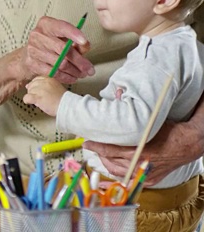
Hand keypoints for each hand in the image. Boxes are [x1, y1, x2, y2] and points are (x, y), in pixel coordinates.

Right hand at [20, 16, 92, 83]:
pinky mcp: (32, 63)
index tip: (84, 42)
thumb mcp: (62, 38)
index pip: (62, 27)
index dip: (74, 34)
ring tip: (82, 74)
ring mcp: (33, 49)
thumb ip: (75, 41)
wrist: (28, 55)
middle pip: (63, 49)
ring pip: (59, 63)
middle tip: (89, 69)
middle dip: (79, 61)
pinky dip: (65, 77)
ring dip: (74, 71)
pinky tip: (72, 78)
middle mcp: (38, 35)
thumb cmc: (48, 44)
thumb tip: (85, 46)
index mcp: (46, 24)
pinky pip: (53, 72)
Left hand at [23, 76, 65, 115]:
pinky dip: (27, 101)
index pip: (37, 79)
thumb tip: (28, 85)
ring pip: (29, 91)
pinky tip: (32, 103)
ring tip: (40, 101)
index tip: (38, 91)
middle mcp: (44, 83)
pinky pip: (27, 97)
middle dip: (33, 91)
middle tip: (39, 97)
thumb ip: (44, 85)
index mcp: (49, 79)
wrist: (67, 106)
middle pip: (32, 85)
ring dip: (32, 97)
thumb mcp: (55, 87)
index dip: (36, 86)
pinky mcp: (38, 97)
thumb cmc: (62, 99)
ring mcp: (41, 90)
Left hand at [83, 120, 203, 185]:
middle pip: (110, 160)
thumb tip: (116, 94)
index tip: (86, 142)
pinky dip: (117, 177)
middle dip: (98, 153)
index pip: (108, 150)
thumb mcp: (148, 120)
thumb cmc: (170, 131)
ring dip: (106, 163)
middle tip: (91, 146)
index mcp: (137, 150)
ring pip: (117, 171)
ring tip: (100, 155)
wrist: (189, 143)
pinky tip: (107, 180)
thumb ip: (130, 110)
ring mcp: (144, 174)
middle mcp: (139, 164)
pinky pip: (128, 181)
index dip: (95, 146)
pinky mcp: (149, 179)